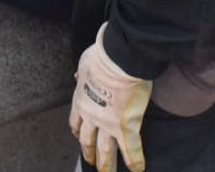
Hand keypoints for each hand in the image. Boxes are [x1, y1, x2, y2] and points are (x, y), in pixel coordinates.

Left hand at [69, 23, 151, 171]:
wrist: (118, 57)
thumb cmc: (104, 55)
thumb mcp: (85, 65)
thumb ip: (82, 74)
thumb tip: (77, 74)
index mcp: (81, 99)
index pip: (76, 122)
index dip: (78, 132)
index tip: (79, 137)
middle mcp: (91, 114)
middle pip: (87, 141)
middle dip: (89, 154)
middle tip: (90, 163)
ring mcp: (107, 123)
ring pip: (104, 150)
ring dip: (106, 164)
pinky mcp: (125, 126)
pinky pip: (131, 149)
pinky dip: (135, 161)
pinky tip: (138, 169)